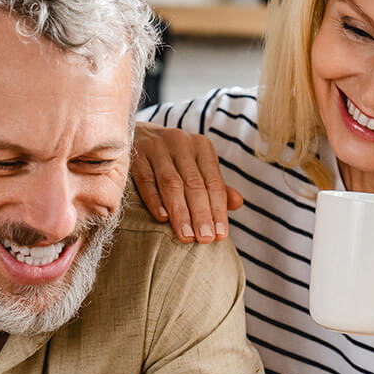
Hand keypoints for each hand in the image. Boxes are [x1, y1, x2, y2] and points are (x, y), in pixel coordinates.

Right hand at [132, 121, 242, 242]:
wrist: (135, 134)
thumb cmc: (172, 157)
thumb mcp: (196, 165)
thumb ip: (215, 185)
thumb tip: (238, 203)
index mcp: (201, 147)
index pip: (213, 182)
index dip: (218, 209)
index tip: (220, 235)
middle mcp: (180, 143)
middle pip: (193, 184)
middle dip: (201, 214)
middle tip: (205, 239)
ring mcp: (156, 148)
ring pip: (171, 184)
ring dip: (180, 212)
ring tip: (186, 236)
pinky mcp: (135, 155)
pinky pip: (146, 181)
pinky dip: (154, 200)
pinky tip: (162, 218)